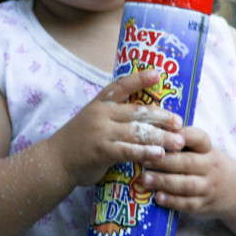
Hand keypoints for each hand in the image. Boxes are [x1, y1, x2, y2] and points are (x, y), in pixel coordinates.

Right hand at [53, 68, 185, 186]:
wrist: (55, 161)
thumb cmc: (80, 140)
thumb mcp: (93, 118)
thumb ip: (114, 114)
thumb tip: (145, 113)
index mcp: (100, 102)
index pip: (122, 86)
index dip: (140, 79)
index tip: (158, 73)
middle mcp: (101, 114)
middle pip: (137, 111)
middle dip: (161, 117)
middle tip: (179, 122)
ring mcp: (101, 132)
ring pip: (136, 132)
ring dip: (160, 137)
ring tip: (178, 142)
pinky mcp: (101, 151)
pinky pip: (128, 151)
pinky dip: (145, 152)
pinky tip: (159, 155)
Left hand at [141, 125, 235, 218]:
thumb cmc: (208, 165)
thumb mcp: (203, 151)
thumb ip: (182, 143)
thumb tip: (151, 130)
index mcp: (208, 149)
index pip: (198, 137)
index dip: (182, 134)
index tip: (164, 133)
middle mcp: (210, 167)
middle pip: (187, 162)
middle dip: (164, 161)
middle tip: (143, 159)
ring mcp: (208, 187)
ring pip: (186, 184)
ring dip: (164, 181)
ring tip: (144, 179)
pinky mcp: (204, 205)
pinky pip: (187, 203)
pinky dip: (172, 201)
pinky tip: (158, 197)